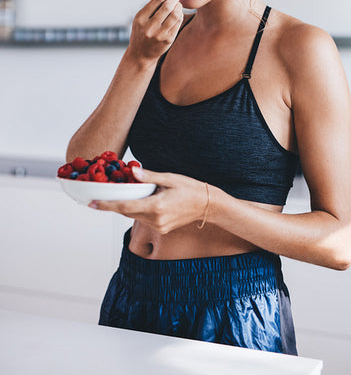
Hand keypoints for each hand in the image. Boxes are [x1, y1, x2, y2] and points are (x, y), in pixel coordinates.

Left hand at [89, 168, 208, 234]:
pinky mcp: (161, 229)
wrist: (208, 205)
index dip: (106, 205)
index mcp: (157, 206)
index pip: (125, 207)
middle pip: (126, 212)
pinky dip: (137, 210)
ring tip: (120, 195)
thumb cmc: (190, 188)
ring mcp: (158, 226)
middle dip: (113, 204)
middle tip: (98, 196)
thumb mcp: (170, 178)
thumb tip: (132, 172)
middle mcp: (156, 220)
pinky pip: (142, 219)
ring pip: (133, 216)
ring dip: (126, 206)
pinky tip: (139, 200)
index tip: (92, 203)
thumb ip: (149, 177)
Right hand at [128, 0, 182, 67]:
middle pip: (168, 5)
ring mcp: (159, 34)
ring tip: (176, 5)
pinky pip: (178, 23)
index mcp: (140, 18)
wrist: (140, 55)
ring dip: (179, 6)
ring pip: (176, 14)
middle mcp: (149, 26)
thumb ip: (154, 2)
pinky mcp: (168, 40)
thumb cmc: (141, 31)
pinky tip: (177, 14)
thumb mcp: (141, 17)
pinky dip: (180, 15)